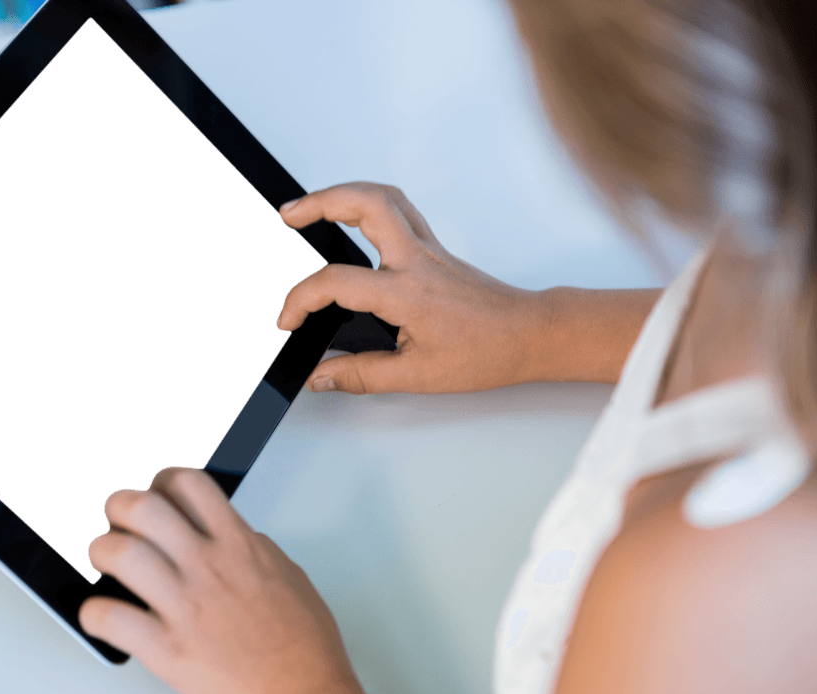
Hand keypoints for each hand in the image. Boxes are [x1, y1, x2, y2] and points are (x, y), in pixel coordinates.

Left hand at [78, 467, 378, 693]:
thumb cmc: (303, 646)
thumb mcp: (287, 574)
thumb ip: (251, 547)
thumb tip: (231, 535)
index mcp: (239, 545)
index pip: (190, 484)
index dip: (162, 481)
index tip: (156, 494)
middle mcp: (209, 567)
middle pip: (144, 507)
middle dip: (120, 507)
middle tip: (118, 522)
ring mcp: (185, 606)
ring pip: (120, 553)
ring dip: (102, 551)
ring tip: (105, 562)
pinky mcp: (167, 649)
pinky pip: (111, 618)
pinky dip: (94, 613)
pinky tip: (101, 614)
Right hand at [278, 182, 548, 393]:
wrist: (528, 334)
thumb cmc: (485, 353)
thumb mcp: (416, 375)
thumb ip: (360, 375)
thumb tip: (321, 376)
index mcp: (407, 293)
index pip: (336, 283)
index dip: (300, 300)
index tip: (289, 319)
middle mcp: (416, 260)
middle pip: (365, 204)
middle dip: (319, 202)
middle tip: (289, 215)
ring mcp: (428, 247)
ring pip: (383, 196)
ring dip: (343, 192)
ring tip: (313, 205)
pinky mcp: (435, 246)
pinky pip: (399, 208)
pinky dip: (368, 202)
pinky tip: (353, 214)